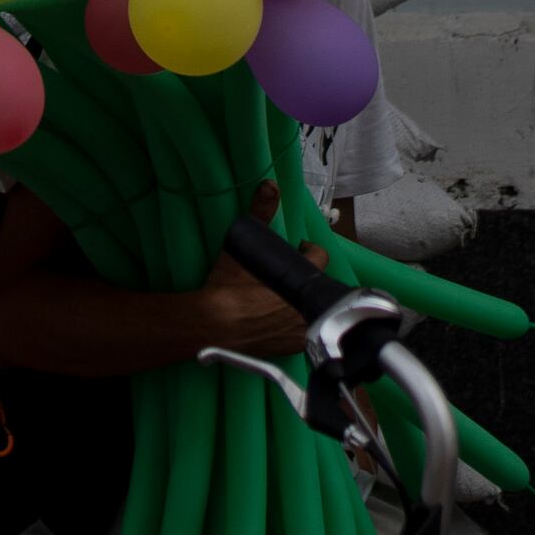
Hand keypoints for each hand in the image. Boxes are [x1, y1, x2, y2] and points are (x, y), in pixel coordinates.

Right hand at [185, 185, 332, 360]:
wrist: (214, 325)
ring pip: (313, 310)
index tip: (297, 251)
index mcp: (302, 281)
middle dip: (306, 278)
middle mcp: (307, 308)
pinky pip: (303, 333)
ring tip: (282, 296)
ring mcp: (301, 331)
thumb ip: (259, 214)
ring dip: (303, 302)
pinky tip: (279, 319)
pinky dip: (296, 325)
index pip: (320, 259)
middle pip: (318, 286)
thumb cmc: (228, 288)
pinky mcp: (292, 348)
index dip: (308, 253)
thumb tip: (270, 186)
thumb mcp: (243, 247)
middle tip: (286, 274)